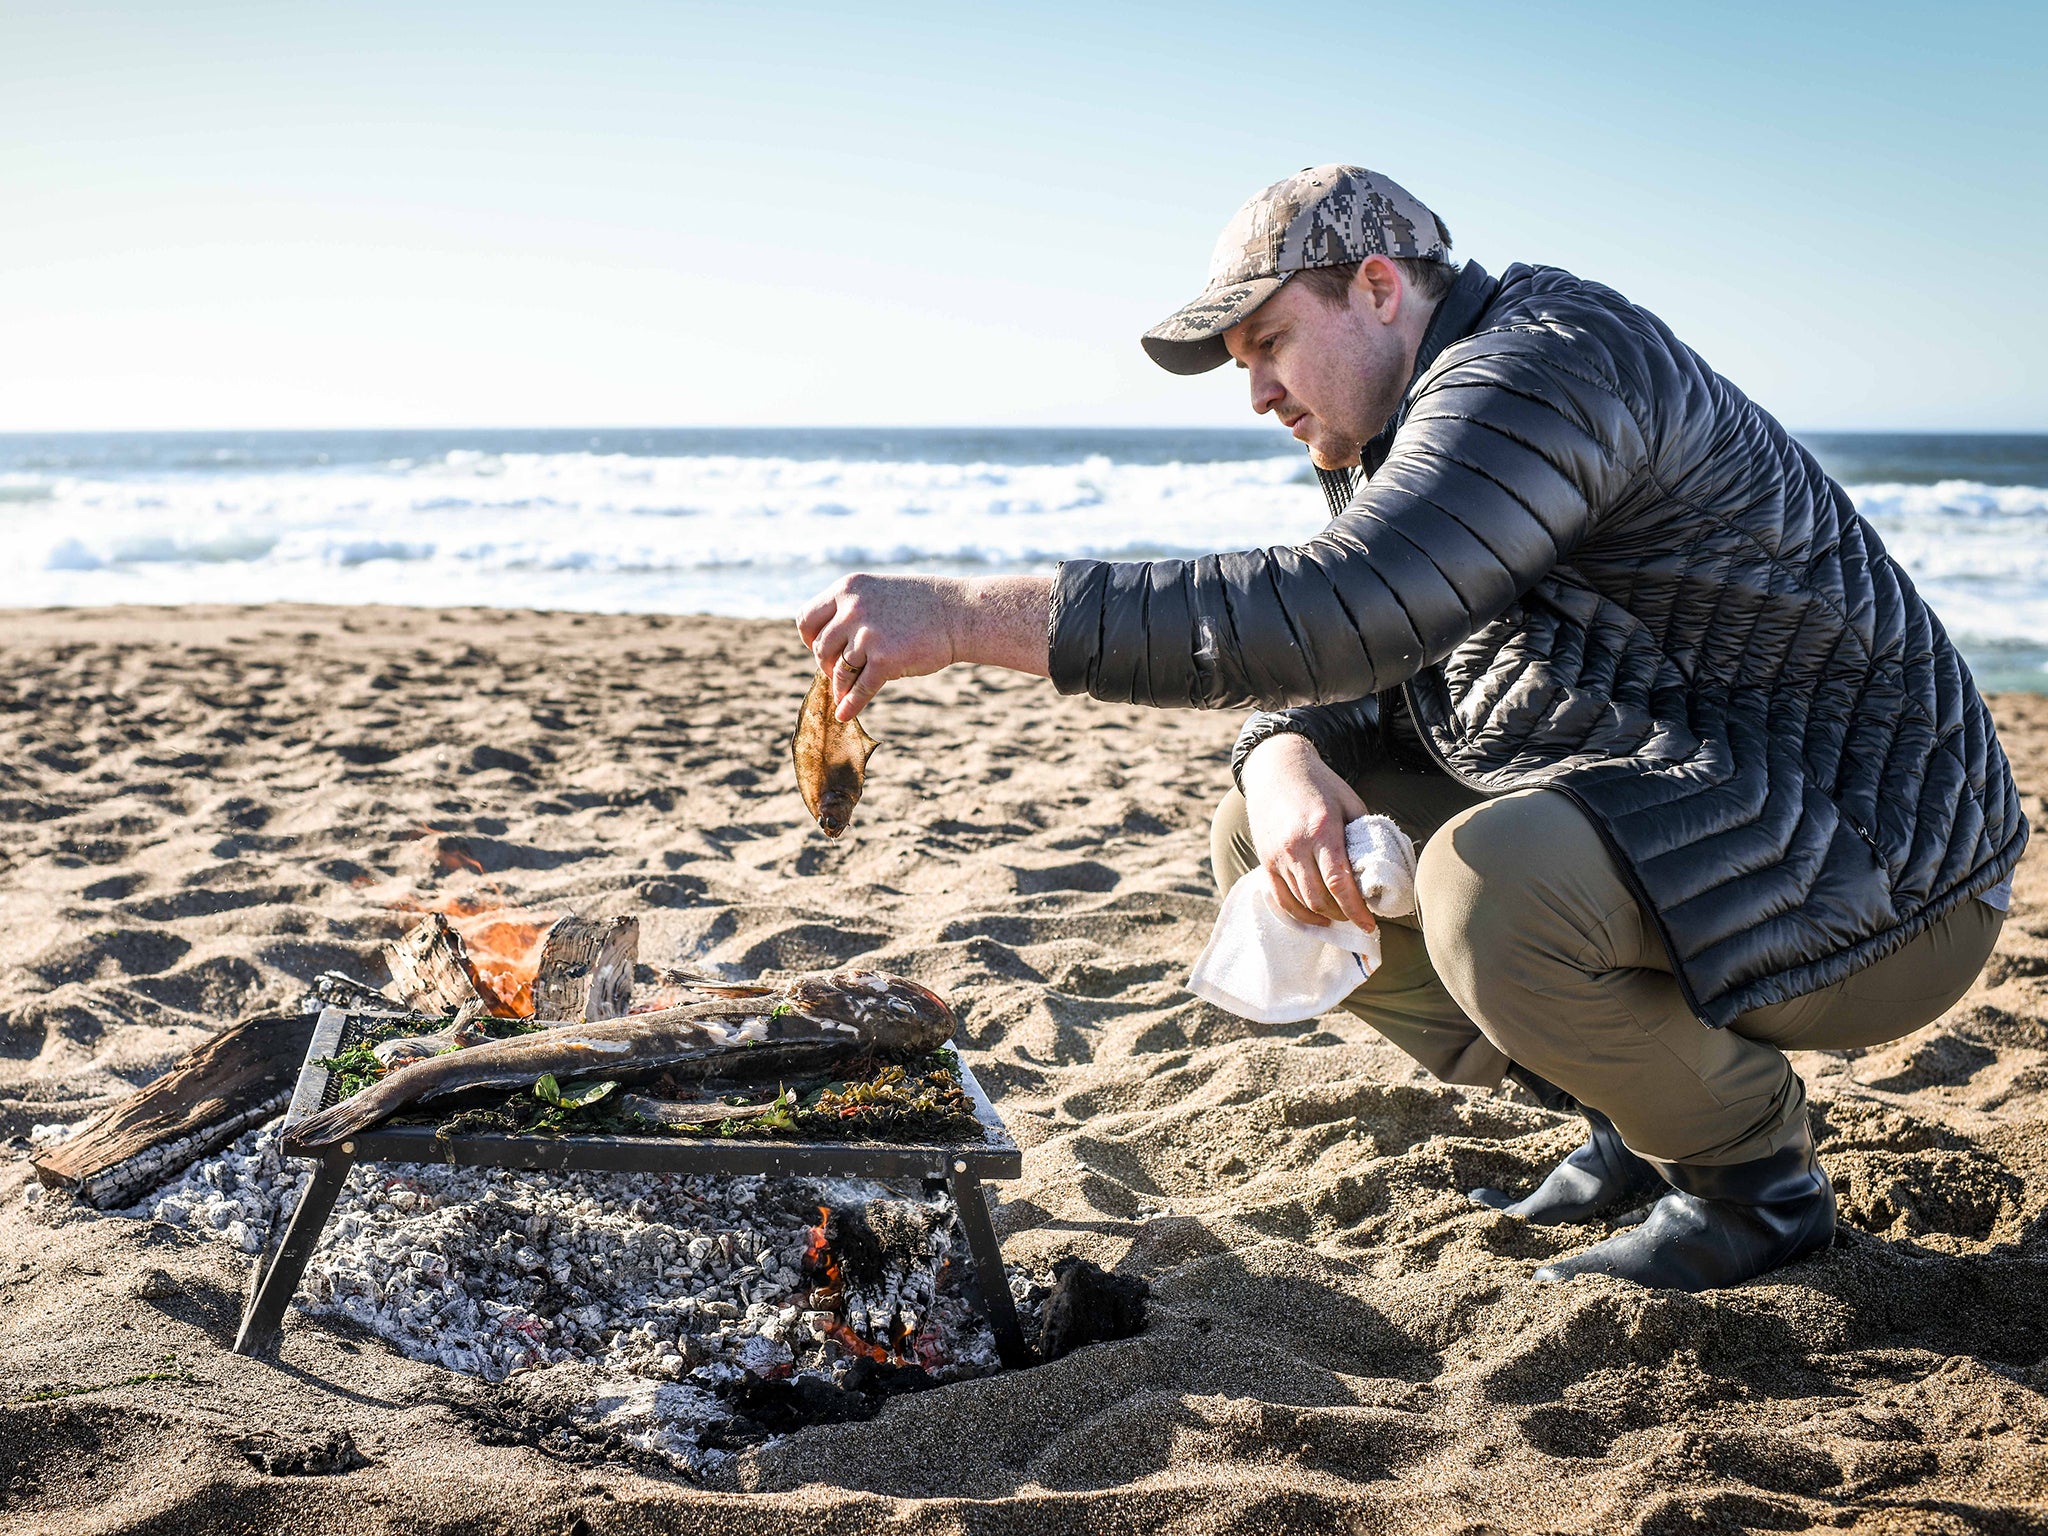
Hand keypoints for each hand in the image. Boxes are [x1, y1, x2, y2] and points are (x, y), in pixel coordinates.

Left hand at [796, 573, 1053, 720]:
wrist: (959, 613)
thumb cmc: (920, 606)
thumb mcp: (877, 595)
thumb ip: (849, 612)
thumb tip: (826, 651)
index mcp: (847, 588)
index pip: (807, 619)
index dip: (809, 638)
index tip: (818, 649)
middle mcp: (852, 608)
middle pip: (821, 647)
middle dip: (826, 664)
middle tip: (840, 671)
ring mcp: (868, 635)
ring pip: (838, 670)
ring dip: (841, 684)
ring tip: (846, 692)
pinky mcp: (886, 660)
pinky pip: (860, 688)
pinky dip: (851, 704)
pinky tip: (845, 714)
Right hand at [1239, 732, 1375, 931]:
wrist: (1276, 768)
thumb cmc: (1319, 784)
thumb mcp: (1349, 802)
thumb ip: (1362, 835)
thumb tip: (1376, 868)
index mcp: (1322, 830)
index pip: (1339, 882)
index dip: (1356, 910)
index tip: (1370, 925)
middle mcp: (1296, 846)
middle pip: (1319, 899)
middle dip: (1341, 915)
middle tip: (1356, 916)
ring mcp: (1277, 855)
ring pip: (1300, 902)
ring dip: (1322, 916)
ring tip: (1338, 915)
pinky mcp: (1265, 860)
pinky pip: (1280, 898)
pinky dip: (1298, 913)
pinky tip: (1314, 917)